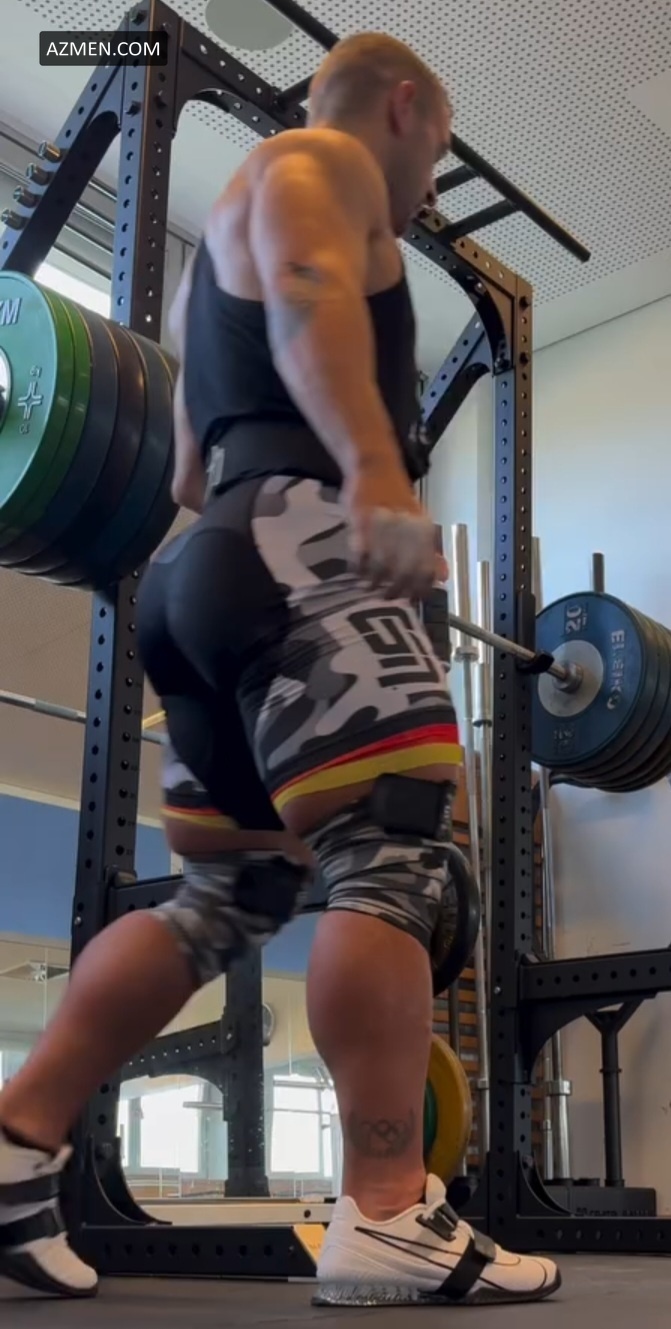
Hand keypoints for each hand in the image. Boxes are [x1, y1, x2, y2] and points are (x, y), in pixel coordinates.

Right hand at [342, 462, 446, 600]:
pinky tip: (358, 570)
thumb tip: (443, 578)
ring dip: (375, 581)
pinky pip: (360, 552)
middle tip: (387, 598)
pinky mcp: (361, 520)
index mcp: (424, 531)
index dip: (420, 589)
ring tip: (370, 587)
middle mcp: (407, 529)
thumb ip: (430, 552)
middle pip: (404, 571)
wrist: (376, 468)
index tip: (412, 600)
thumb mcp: (420, 525)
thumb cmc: (398, 501)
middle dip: (395, 590)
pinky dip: (359, 566)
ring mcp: (383, 524)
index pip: (426, 569)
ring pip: (381, 565)